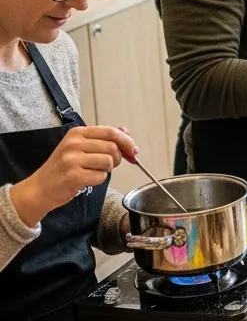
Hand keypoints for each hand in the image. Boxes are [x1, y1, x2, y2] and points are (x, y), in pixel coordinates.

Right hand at [11, 126, 135, 223]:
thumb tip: (126, 131)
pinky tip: (87, 179)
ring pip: (108, 162)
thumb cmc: (63, 167)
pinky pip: (101, 176)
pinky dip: (99, 180)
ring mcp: (72, 160)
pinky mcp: (74, 176)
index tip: (133, 150)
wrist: (40, 188)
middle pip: (113, 147)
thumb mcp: (80, 147)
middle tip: (109, 165)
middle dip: (117, 158)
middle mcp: (73, 144)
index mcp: (77, 133)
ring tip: (94, 171)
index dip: (127, 141)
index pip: (111, 132)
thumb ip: (103, 138)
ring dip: (107, 170)